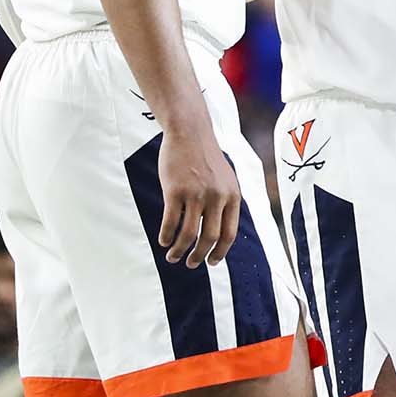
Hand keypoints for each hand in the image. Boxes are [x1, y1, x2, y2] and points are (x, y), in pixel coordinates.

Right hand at [157, 115, 240, 267]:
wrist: (190, 132)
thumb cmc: (205, 158)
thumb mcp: (225, 179)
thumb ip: (225, 202)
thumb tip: (219, 232)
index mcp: (232, 196)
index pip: (229, 234)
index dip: (220, 252)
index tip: (211, 262)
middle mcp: (217, 197)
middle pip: (210, 238)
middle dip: (199, 256)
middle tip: (190, 263)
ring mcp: (196, 194)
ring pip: (189, 234)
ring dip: (179, 250)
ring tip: (173, 257)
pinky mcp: (175, 190)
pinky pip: (171, 221)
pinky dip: (166, 235)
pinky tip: (163, 240)